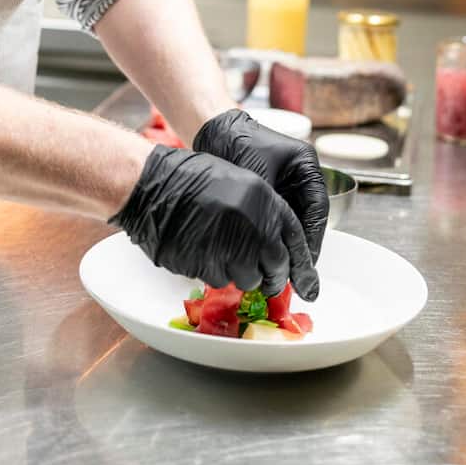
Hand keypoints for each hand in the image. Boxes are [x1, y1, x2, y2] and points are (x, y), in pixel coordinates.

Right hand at [109, 145, 318, 299]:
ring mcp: (232, 248)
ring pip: (249, 279)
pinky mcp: (209, 266)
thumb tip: (277, 249)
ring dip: (240, 274)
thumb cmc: (195, 179)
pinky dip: (216, 273)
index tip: (309, 285)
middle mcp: (255, 226)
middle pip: (276, 269)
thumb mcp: (241, 184)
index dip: (302, 266)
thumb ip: (263, 215)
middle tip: (263, 277)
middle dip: (271, 277)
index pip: (295, 242)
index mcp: (266, 202)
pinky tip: (203, 252)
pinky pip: (221, 281)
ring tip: (221, 251)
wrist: (156, 184)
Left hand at [193, 109, 328, 262]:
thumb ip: (268, 209)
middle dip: (302, 248)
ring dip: (288, 246)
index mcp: (306, 165)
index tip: (306, 261)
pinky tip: (268, 257)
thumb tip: (274, 246)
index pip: (318, 209)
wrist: (211, 131)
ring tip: (282, 271)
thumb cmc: (236, 146)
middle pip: (308, 219)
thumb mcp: (257, 178)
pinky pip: (278, 221)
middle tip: (297, 276)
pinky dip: (274, 238)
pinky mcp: (271, 194)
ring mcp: (286, 186)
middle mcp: (300, 177)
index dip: (313, 238)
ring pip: (294, 223)